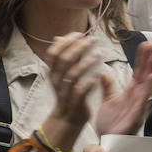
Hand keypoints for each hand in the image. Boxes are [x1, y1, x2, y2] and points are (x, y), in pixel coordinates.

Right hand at [38, 33, 103, 151]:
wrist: (67, 118)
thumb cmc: (68, 92)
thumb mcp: (62, 73)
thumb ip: (64, 56)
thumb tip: (60, 37)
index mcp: (52, 72)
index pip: (53, 53)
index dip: (65, 42)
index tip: (79, 34)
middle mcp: (56, 81)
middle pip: (63, 60)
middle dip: (78, 47)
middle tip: (92, 40)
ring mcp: (65, 91)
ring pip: (72, 74)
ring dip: (86, 63)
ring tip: (99, 55)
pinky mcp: (75, 102)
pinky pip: (81, 91)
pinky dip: (89, 82)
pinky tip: (99, 74)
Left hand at [95, 41, 151, 136]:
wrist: (107, 140)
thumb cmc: (110, 123)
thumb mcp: (107, 101)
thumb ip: (108, 87)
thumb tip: (103, 73)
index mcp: (130, 92)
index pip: (138, 72)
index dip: (141, 59)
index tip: (144, 44)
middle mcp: (137, 97)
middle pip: (145, 75)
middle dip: (149, 60)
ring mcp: (138, 106)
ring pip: (147, 85)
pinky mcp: (136, 115)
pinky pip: (143, 100)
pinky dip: (148, 89)